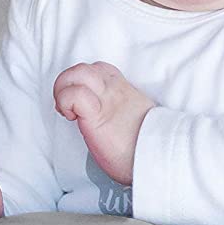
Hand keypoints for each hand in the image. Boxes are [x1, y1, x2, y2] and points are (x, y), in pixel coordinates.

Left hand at [54, 62, 154, 184]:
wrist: (160, 157)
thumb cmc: (145, 146)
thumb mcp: (133, 120)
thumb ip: (120, 111)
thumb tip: (109, 120)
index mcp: (122, 90)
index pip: (98, 70)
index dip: (82, 83)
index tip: (80, 105)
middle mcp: (113, 89)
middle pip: (84, 67)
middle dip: (67, 83)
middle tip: (68, 108)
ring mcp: (105, 99)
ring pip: (77, 72)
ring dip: (63, 89)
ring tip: (68, 111)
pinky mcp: (96, 114)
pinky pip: (75, 95)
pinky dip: (65, 102)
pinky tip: (72, 118)